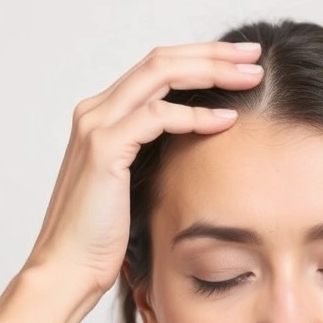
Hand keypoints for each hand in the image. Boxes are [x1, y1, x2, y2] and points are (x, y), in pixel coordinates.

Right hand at [23, 41, 263, 298]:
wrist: (67, 269)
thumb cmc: (103, 237)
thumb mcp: (136, 184)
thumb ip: (158, 154)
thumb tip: (202, 144)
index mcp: (104, 115)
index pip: (157, 67)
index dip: (201, 58)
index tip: (242, 61)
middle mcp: (96, 111)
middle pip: (162, 60)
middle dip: (213, 53)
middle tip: (254, 54)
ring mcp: (97, 126)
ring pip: (160, 75)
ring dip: (211, 71)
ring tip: (251, 77)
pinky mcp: (104, 149)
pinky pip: (157, 116)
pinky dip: (195, 114)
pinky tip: (226, 120)